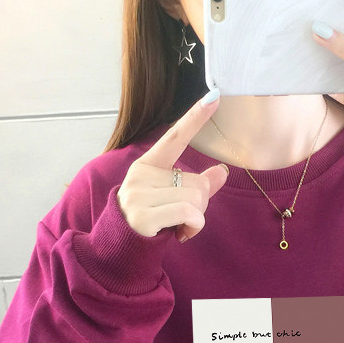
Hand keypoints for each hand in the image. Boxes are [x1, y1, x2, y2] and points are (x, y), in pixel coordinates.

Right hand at [117, 94, 229, 242]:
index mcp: (148, 165)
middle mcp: (141, 175)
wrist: (122, 247)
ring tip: (178, 225)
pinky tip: (182, 234)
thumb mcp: (173, 197)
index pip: (175, 137)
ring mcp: (139, 195)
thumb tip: (222, 171)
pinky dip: (194, 226)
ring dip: (196, 218)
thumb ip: (198, 185)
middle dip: (199, 204)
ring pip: (195, 198)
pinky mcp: (144, 215)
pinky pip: (188, 212)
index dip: (195, 117)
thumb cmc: (151, 219)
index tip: (214, 95)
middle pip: (196, 182)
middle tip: (180, 217)